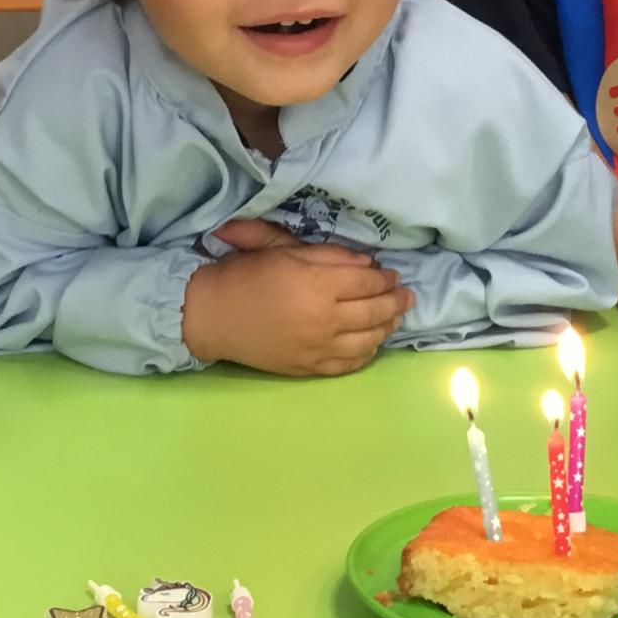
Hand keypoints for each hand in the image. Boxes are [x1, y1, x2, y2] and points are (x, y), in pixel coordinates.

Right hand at [183, 235, 410, 376]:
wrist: (211, 315)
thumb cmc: (245, 274)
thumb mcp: (284, 250)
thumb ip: (328, 255)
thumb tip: (367, 265)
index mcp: (318, 285)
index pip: (367, 282)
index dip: (385, 278)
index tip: (393, 275)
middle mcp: (324, 319)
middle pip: (375, 311)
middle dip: (395, 302)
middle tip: (407, 296)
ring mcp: (318, 347)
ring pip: (368, 340)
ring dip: (387, 327)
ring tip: (394, 319)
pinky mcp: (308, 367)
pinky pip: (349, 364)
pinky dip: (366, 353)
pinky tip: (371, 344)